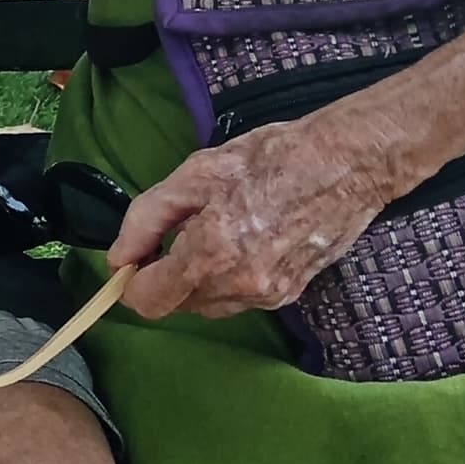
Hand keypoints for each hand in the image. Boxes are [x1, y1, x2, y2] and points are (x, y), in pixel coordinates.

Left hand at [105, 99, 404, 323]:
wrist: (346, 163)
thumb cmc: (270, 158)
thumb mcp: (196, 173)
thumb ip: (147, 218)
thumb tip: (118, 258)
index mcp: (210, 255)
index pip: (149, 302)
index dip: (133, 281)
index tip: (138, 255)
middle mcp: (238, 287)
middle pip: (178, 305)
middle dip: (169, 274)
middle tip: (188, 225)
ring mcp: (267, 297)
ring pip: (209, 304)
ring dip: (201, 278)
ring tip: (222, 228)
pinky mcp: (289, 297)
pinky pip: (240, 299)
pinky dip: (231, 277)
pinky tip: (247, 239)